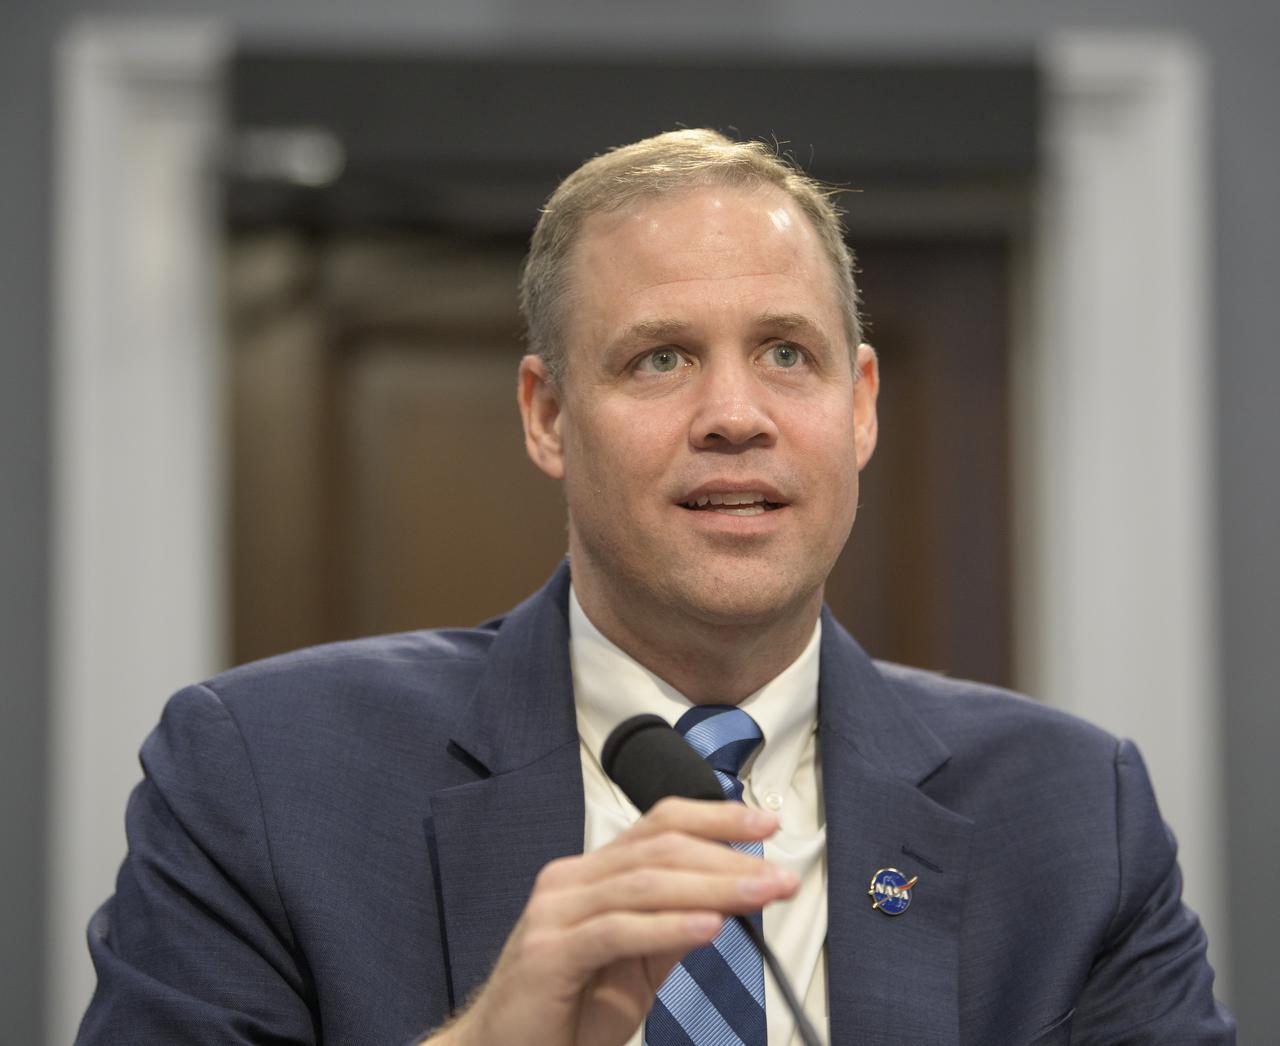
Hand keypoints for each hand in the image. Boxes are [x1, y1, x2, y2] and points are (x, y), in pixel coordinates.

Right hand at [431, 797, 796, 1045]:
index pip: (658, 825)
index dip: (714, 818)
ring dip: (712, 887)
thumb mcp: (632, 966)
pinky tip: (709, 926)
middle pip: (659, 850)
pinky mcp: (549, 952)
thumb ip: (669, 929)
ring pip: (644, 884)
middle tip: (780, 876)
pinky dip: (668, 926)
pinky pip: (617, 930)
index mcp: (590, 874)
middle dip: (727, 858)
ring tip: (761, 895)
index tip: (766, 825)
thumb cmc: (563, 1013)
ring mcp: (554, 912)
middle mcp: (570, 881)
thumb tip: (725, 899)